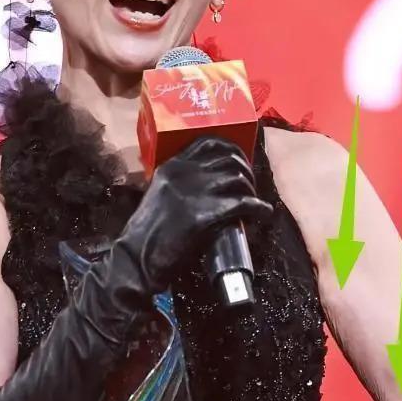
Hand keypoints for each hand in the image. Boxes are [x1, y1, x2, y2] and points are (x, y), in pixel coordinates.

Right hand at [118, 136, 272, 293]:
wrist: (137, 258)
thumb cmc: (148, 232)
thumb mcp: (160, 194)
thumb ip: (180, 183)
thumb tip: (209, 183)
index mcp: (172, 166)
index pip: (208, 142)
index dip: (231, 148)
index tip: (240, 160)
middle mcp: (185, 172)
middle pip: (229, 158)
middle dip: (246, 169)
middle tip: (249, 185)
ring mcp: (195, 191)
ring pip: (238, 177)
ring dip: (252, 189)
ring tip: (254, 202)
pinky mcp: (205, 213)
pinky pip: (243, 203)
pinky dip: (259, 208)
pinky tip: (264, 214)